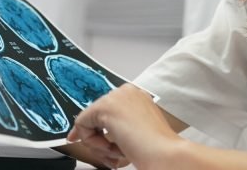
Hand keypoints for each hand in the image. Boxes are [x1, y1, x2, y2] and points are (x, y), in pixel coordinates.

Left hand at [68, 84, 182, 169]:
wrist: (165, 153)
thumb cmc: (157, 148)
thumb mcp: (134, 133)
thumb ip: (116, 128)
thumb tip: (83, 132)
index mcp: (137, 96)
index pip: (106, 110)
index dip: (98, 129)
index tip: (94, 142)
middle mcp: (126, 92)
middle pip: (96, 115)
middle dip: (99, 140)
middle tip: (113, 154)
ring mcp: (116, 97)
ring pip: (88, 121)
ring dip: (100, 144)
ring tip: (119, 152)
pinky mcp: (105, 107)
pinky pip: (82, 125)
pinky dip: (93, 142)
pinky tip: (113, 148)